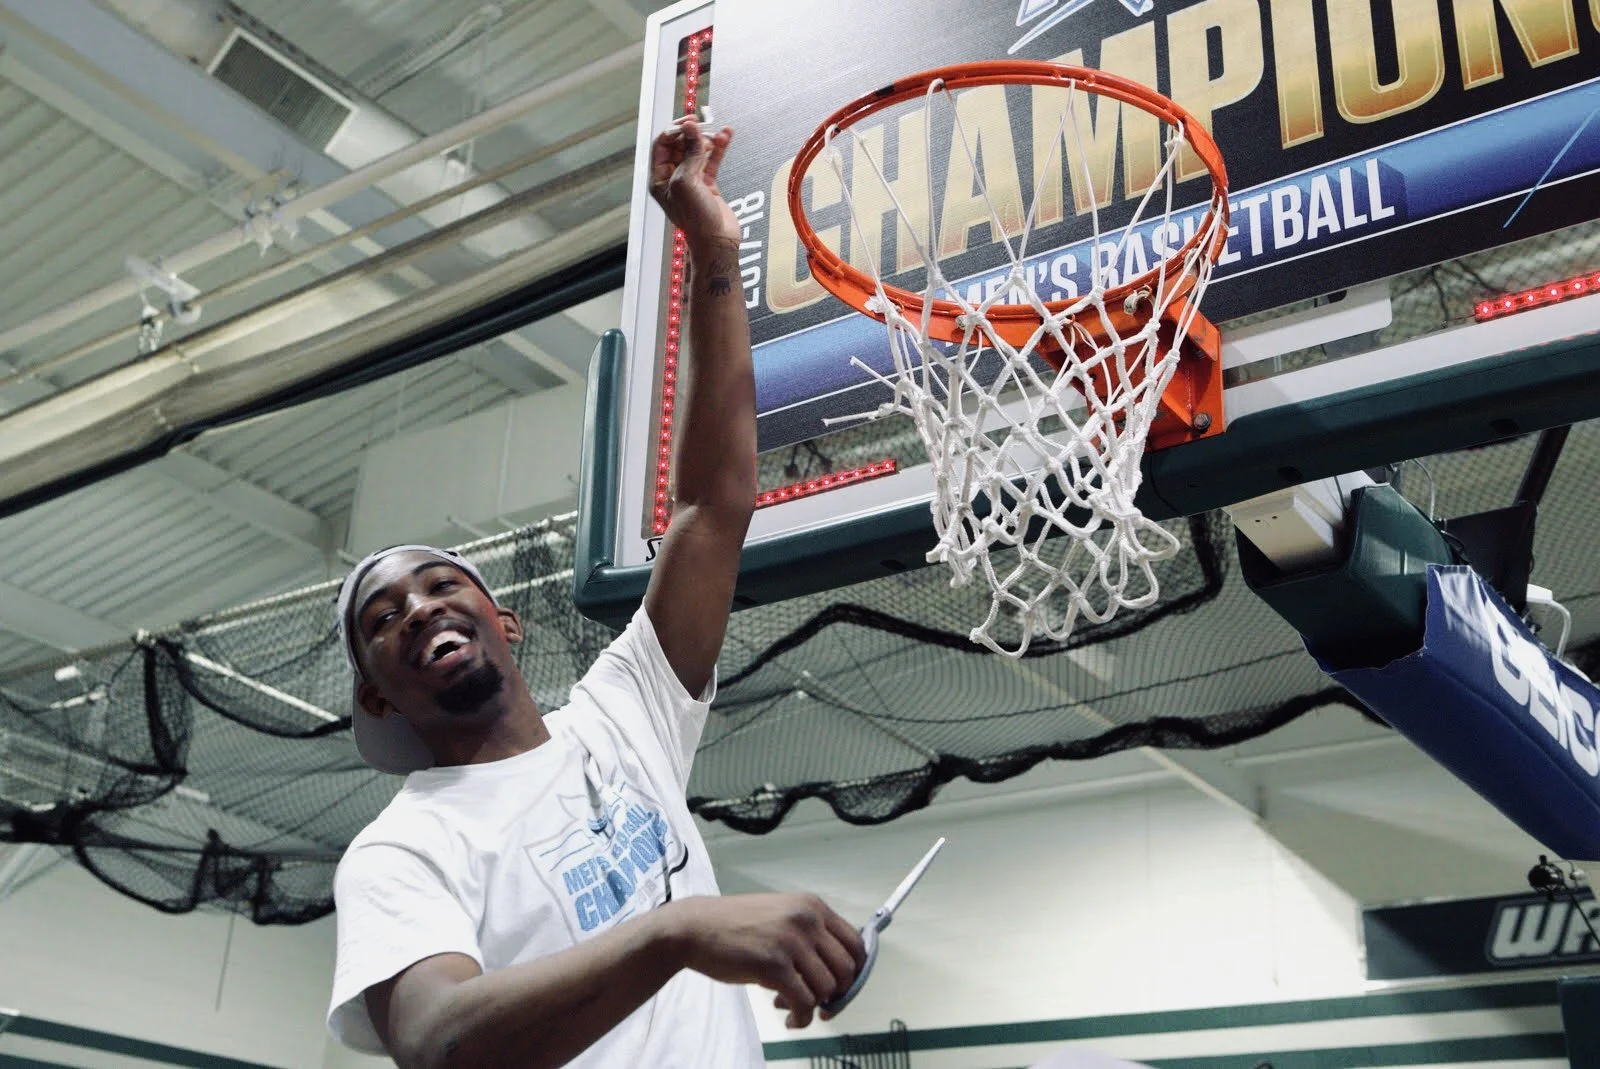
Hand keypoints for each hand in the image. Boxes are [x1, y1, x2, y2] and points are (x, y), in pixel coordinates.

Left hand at [648, 118, 739, 246]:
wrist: (717, 242)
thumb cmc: (696, 220)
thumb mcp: (686, 182)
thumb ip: (689, 153)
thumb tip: (691, 128)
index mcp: (659, 178)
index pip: (662, 145)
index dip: (675, 131)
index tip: (689, 123)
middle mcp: (673, 178)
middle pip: (679, 145)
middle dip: (691, 133)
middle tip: (702, 124)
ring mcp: (691, 180)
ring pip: (697, 150)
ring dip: (707, 138)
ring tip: (717, 132)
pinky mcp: (708, 184)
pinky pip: (712, 159)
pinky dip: (719, 147)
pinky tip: (726, 135)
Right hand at [668, 893, 866, 1027]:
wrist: (695, 928)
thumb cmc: (734, 926)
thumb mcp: (780, 917)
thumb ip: (809, 936)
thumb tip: (836, 973)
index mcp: (812, 906)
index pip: (855, 943)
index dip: (855, 972)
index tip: (843, 989)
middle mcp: (807, 919)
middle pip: (847, 968)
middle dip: (839, 994)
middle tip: (821, 1005)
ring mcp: (792, 940)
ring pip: (828, 988)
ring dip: (814, 1006)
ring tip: (790, 1006)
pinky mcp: (774, 964)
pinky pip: (805, 1001)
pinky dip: (801, 1018)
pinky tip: (788, 1019)